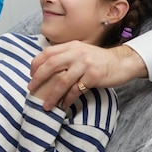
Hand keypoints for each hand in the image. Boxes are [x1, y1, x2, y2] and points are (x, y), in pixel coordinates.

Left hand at [28, 40, 147, 110]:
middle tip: (31, 90)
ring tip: (46, 105)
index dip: (36, 64)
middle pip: (51, 64)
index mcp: (71, 46)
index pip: (48, 52)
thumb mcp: (81, 52)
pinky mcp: (93, 76)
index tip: (30, 75)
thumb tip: (46, 67)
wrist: (121, 62)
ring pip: (62, 80)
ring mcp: (85, 64)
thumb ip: (66, 56)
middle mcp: (77, 52)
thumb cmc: (98, 60)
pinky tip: (63, 106)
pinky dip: (67, 99)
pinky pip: (76, 90)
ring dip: (52, 95)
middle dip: (38, 78)